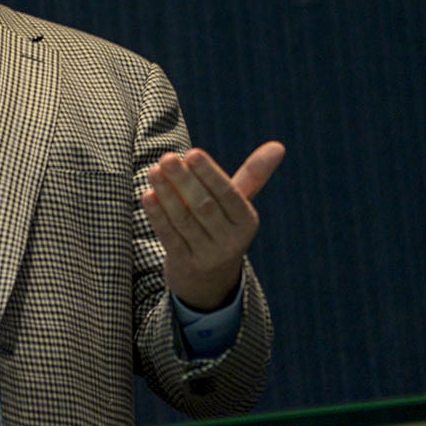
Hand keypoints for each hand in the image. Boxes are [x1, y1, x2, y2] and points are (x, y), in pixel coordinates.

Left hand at [141, 140, 285, 311]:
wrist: (210, 280)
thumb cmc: (223, 226)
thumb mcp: (239, 205)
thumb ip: (254, 175)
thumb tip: (278, 145)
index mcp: (247, 222)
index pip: (228, 195)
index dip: (210, 174)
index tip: (191, 153)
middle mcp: (231, 241)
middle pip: (205, 207)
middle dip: (184, 181)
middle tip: (167, 158)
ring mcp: (208, 256)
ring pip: (184, 220)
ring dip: (167, 194)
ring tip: (153, 171)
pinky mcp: (185, 264)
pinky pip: (169, 237)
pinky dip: (158, 216)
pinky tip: (148, 196)